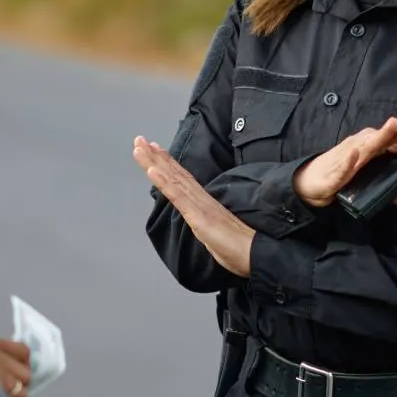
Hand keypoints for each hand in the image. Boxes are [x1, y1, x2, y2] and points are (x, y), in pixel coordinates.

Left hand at [133, 136, 256, 277]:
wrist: (256, 256)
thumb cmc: (241, 249)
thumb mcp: (217, 236)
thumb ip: (208, 227)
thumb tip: (203, 226)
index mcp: (205, 204)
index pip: (183, 179)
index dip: (168, 163)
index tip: (155, 149)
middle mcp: (201, 200)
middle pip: (175, 174)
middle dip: (156, 157)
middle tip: (140, 139)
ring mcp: (199, 206)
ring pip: (173, 180)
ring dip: (154, 163)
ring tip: (140, 147)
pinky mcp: (199, 217)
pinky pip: (178, 197)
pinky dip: (164, 183)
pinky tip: (152, 170)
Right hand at [293, 116, 396, 208]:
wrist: (309, 184)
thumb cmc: (342, 177)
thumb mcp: (372, 185)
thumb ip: (395, 191)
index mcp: (372, 150)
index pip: (396, 143)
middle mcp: (361, 148)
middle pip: (383, 140)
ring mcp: (347, 158)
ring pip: (365, 146)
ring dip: (378, 136)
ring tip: (392, 128)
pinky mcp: (333, 172)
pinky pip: (342, 165)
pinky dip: (349, 160)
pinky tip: (356, 154)